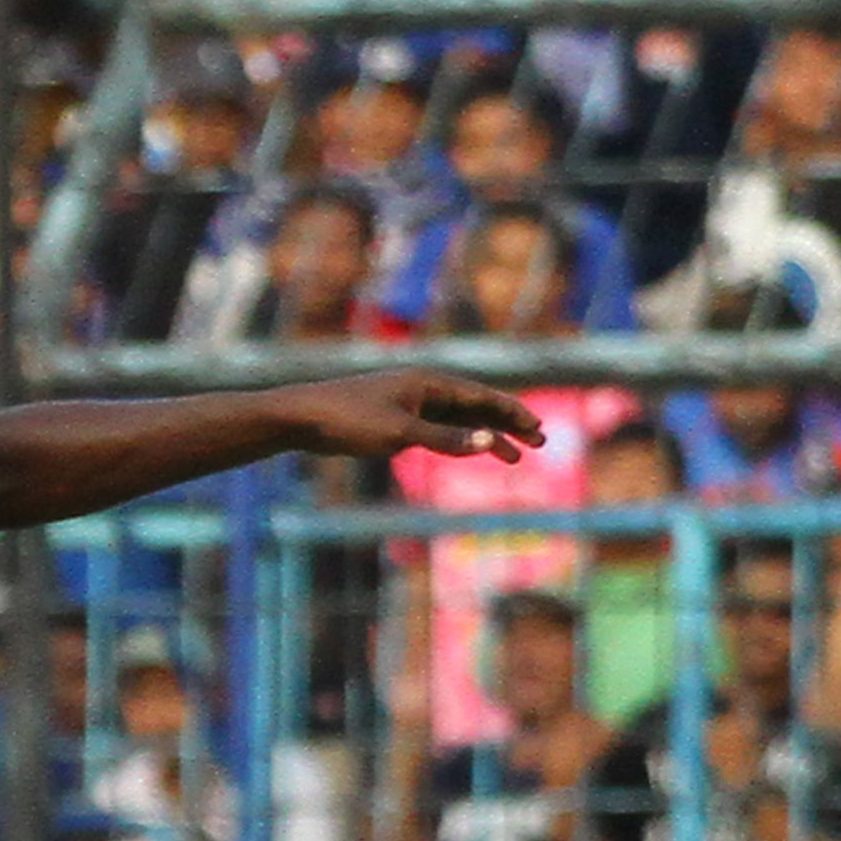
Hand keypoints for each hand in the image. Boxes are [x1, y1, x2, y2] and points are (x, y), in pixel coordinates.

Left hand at [271, 371, 545, 464]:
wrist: (301, 418)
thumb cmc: (348, 421)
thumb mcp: (399, 434)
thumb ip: (445, 438)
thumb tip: (488, 441)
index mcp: (429, 383)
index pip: (482, 397)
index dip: (512, 414)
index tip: (537, 429)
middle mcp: (422, 387)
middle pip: (476, 406)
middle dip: (508, 425)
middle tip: (538, 443)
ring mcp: (408, 402)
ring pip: (458, 419)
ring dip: (486, 435)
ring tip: (512, 457)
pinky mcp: (393, 418)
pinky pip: (437, 427)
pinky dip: (458, 439)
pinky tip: (469, 450)